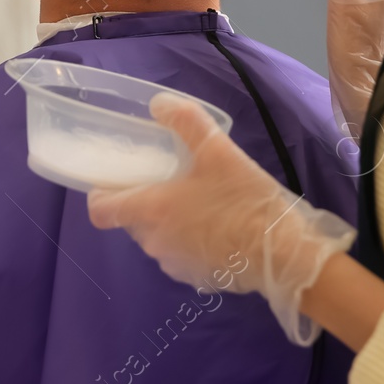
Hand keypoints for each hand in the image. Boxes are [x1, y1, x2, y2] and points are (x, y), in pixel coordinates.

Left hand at [87, 92, 355, 344]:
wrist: (283, 253)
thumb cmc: (244, 199)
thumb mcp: (217, 149)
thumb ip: (185, 120)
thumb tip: (158, 104)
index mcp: (150, 211)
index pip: (100, 211)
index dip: (101, 194)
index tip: (117, 180)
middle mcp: (153, 243)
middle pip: (132, 221)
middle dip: (145, 201)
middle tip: (171, 180)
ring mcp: (174, 265)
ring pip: (158, 238)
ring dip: (170, 222)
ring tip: (201, 202)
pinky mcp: (195, 279)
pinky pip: (181, 255)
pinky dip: (190, 242)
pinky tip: (218, 228)